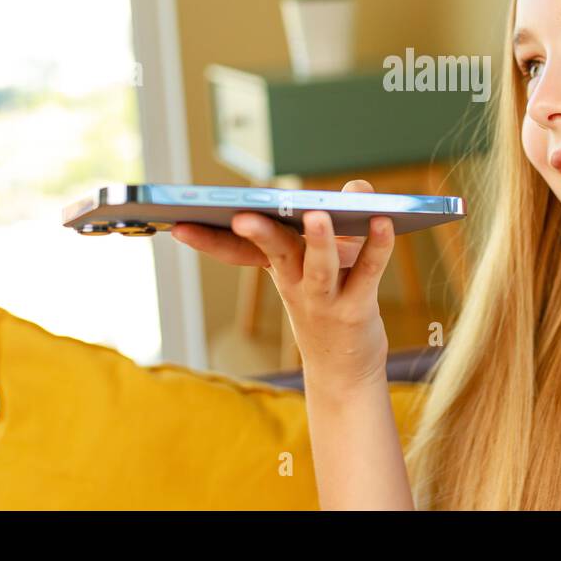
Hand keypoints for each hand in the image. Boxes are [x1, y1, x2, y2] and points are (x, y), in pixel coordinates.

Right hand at [170, 179, 396, 391]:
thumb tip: (358, 188)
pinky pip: (367, 272)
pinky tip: (383, 222)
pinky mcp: (355, 309)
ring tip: (317, 214)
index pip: (237, 251)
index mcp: (279, 269)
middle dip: (258, 233)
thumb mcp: (328, 260)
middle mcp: (295, 284)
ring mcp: (323, 300)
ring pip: (319, 267)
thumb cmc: (332, 304)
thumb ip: (340, 217)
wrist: (344, 371)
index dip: (207, 240)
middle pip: (275, 253)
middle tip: (239, 216)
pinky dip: (376, 247)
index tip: (177, 224)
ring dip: (318, 240)